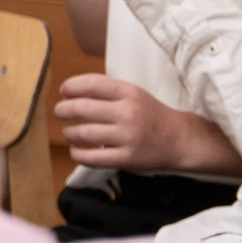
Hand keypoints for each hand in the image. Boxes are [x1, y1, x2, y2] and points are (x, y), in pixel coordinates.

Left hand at [54, 76, 238, 174]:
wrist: (180, 140)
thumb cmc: (152, 116)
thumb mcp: (135, 95)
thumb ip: (106, 92)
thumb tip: (68, 93)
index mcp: (130, 93)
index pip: (91, 84)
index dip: (70, 86)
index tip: (64, 92)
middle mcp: (128, 113)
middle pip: (79, 108)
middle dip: (62, 110)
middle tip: (61, 113)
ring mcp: (127, 137)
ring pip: (80, 133)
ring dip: (68, 132)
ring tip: (71, 132)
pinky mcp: (125, 158)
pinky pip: (89, 157)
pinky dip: (76, 153)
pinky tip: (78, 149)